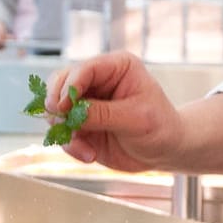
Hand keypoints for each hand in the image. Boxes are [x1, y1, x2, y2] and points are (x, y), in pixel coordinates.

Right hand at [45, 52, 186, 172]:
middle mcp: (98, 81)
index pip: (84, 69)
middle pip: (60, 83)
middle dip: (58, 106)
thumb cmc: (160, 127)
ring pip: (57, 109)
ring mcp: (87, 103)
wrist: (165, 151)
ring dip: (64, 130)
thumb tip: (70, 112)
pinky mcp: (81, 125)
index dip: (69, 86)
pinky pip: (63, 132)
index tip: (63, 107)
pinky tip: (89, 155)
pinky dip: (71, 145)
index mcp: (116, 67)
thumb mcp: (136, 119)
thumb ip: (102, 114)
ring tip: (84, 149)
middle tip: (62, 123)